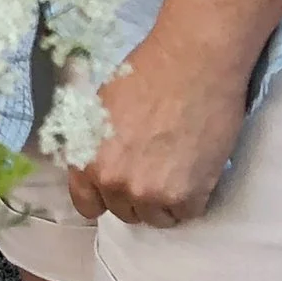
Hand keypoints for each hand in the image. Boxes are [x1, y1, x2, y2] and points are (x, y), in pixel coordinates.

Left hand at [66, 28, 252, 229]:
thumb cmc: (145, 74)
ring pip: (156, 217)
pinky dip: (192, 198)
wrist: (192, 63)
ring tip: (177, 168)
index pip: (87, 205)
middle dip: (137, 194)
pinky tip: (195, 170)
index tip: (118, 188)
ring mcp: (151, 193)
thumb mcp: (100, 107)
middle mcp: (113, 182)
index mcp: (87, 160)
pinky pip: (186, 214)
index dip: (104, 196)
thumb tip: (99, 164)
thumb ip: (95, 145)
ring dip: (165, 200)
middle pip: (124, 211)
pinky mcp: (187, 196)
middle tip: (155, 166)